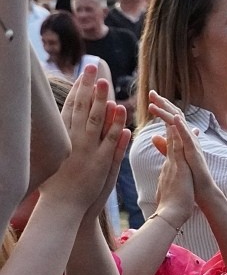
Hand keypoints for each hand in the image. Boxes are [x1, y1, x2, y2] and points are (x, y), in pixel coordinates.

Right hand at [43, 68, 129, 214]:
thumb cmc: (58, 184)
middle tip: (93, 68)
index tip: (83, 74)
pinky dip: (115, 126)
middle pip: (82, 109)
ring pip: (96, 121)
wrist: (63, 206)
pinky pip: (110, 141)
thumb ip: (63, 138)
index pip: (71, 108)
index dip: (78, 90)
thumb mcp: (57, 156)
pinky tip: (120, 112)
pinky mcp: (101, 163)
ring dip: (101, 101)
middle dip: (88, 88)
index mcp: (63, 138)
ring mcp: (87, 151)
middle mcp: (74, 141)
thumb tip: (61, 122)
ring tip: (106, 84)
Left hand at [148, 91, 220, 205]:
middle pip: (175, 116)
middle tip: (151, 92)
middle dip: (163, 103)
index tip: (150, 98)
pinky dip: (181, 127)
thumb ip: (165, 146)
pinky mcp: (194, 153)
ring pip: (179, 124)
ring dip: (167, 111)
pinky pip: (187, 138)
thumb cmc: (189, 178)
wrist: (201, 193)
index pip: (170, 119)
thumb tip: (154, 136)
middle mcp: (187, 139)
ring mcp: (191, 145)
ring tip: (154, 102)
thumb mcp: (173, 158)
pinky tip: (174, 117)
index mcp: (181, 140)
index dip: (161, 108)